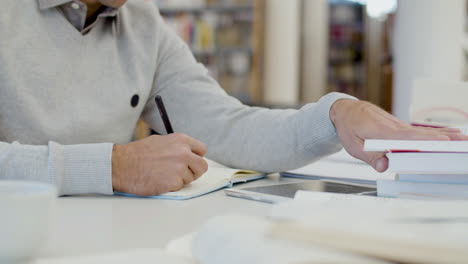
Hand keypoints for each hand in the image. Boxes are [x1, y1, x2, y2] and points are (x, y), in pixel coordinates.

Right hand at [112, 133, 207, 195]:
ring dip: (180, 180)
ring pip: (190, 178)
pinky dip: (171, 187)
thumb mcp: (160, 141)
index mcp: (181, 140)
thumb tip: (186, 153)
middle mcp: (184, 153)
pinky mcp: (174, 182)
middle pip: (202, 166)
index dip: (195, 158)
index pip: (201, 150)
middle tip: (180, 173)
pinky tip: (159, 181)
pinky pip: (179, 187)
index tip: (190, 162)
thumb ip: (177, 147)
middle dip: (193, 171)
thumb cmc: (137, 153)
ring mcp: (180, 168)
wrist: (121, 165)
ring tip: (162, 175)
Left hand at [330, 99, 467, 171]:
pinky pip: (419, 132)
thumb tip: (384, 166)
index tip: (443, 143)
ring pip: (423, 132)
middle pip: (421, 134)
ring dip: (444, 136)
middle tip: (463, 143)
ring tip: (463, 140)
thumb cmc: (348, 127)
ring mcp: (398, 126)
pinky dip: (436, 132)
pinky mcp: (399, 127)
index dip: (425, 140)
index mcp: (381, 131)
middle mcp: (393, 127)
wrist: (345, 110)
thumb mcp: (352, 145)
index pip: (407, 137)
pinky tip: (450, 134)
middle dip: (443, 139)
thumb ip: (369, 156)